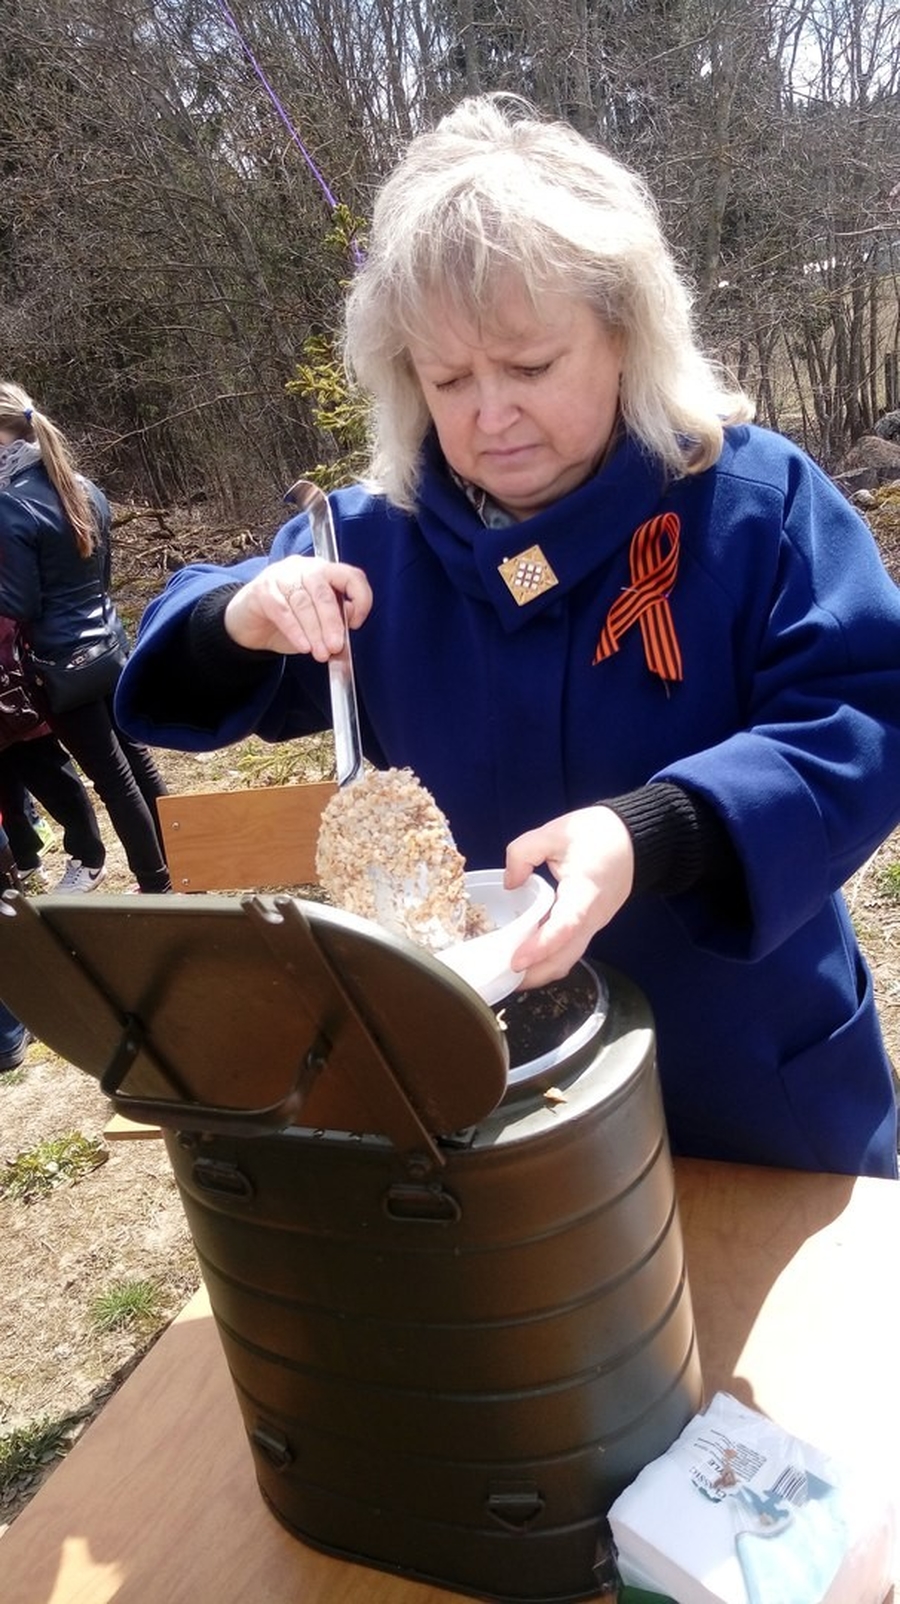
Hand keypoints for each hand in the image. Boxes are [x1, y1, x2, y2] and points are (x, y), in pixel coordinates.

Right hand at [223, 555, 372, 660]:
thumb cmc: (289, 622)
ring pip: (303, 603)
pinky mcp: (262, 590)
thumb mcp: (318, 622)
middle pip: (324, 592)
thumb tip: (351, 621)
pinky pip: (282, 611)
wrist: (250, 626)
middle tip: (335, 646)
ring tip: (320, 653)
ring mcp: (281, 576)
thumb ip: (337, 618)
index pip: (350, 576)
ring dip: (314, 631)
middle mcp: (304, 568)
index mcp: (324, 571)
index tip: (356, 624)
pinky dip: (295, 631)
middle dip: (332, 622)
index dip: (360, 598)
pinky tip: (303, 646)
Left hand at [504, 806, 634, 989]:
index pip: (566, 927)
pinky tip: (527, 954)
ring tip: (510, 971)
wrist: (633, 839)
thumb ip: (523, 853)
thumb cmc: (598, 834)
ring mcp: (595, 924)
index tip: (517, 960)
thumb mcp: (555, 832)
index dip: (541, 946)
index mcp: (586, 892)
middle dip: (535, 973)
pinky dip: (549, 957)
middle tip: (501, 976)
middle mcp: (594, 917)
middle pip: (566, 956)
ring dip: (541, 970)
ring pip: (569, 957)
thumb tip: (510, 883)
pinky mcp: (592, 924)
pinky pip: (571, 948)